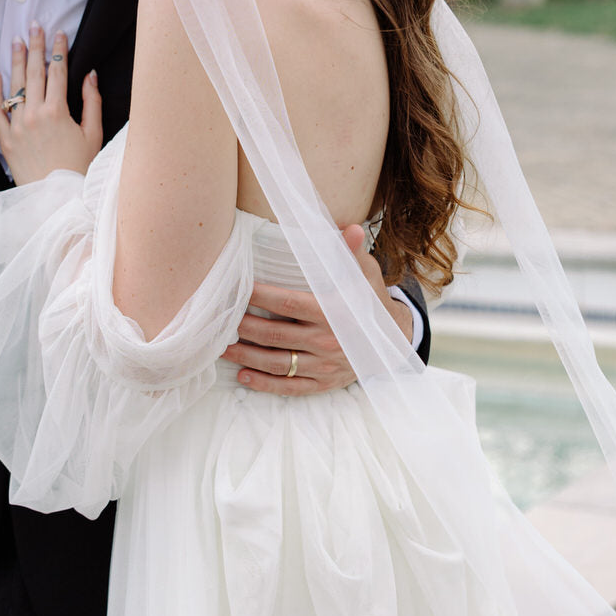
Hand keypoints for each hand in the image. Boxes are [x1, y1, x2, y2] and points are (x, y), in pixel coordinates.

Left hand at [0, 26, 101, 186]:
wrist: (58, 198)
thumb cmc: (80, 168)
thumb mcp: (94, 134)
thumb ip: (92, 102)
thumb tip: (89, 75)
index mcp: (58, 112)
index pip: (58, 72)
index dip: (59, 50)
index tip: (60, 33)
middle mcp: (35, 115)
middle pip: (34, 73)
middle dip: (36, 47)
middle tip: (34, 26)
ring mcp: (17, 126)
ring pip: (15, 86)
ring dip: (16, 62)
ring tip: (16, 41)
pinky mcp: (6, 140)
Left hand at [222, 224, 413, 395]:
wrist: (396, 340)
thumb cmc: (370, 300)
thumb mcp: (365, 275)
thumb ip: (351, 253)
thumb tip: (351, 227)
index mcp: (334, 312)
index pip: (288, 303)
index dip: (259, 297)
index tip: (237, 288)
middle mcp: (328, 341)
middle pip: (275, 335)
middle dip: (243, 327)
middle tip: (219, 318)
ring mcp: (325, 366)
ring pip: (278, 364)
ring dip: (246, 356)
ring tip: (220, 346)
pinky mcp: (324, 383)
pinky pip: (290, 387)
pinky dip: (264, 384)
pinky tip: (243, 376)